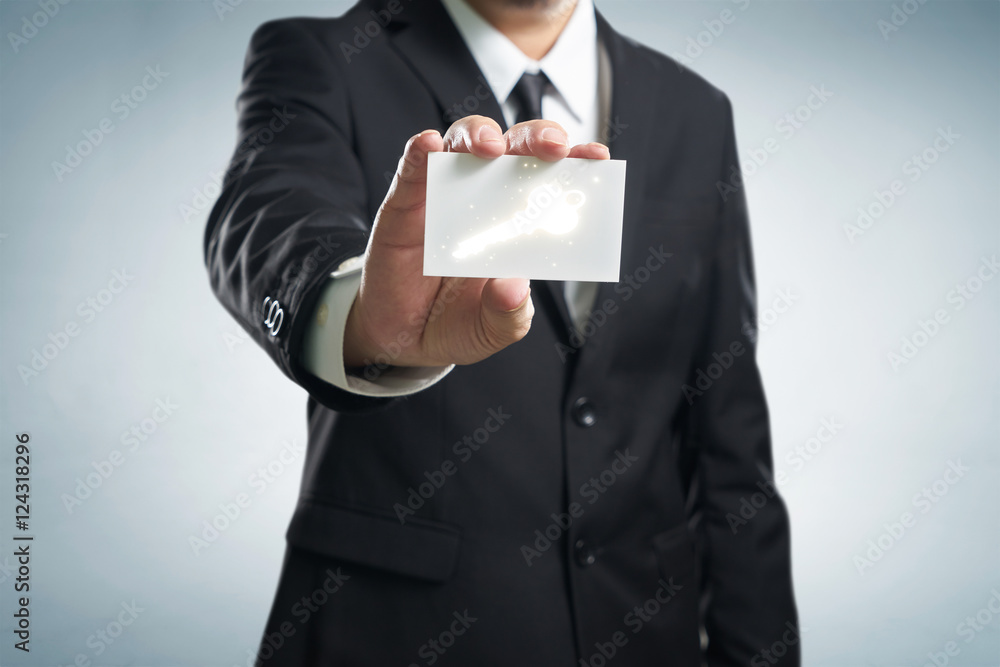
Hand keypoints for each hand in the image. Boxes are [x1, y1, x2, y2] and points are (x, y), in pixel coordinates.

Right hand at [343, 115, 609, 367]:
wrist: (404, 338)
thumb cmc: (458, 323)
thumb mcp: (492, 329)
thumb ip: (508, 313)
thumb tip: (513, 287)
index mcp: (522, 222)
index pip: (553, 179)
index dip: (576, 161)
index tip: (597, 155)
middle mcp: (489, 197)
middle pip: (515, 147)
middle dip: (536, 137)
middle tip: (550, 148)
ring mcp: (446, 194)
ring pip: (465, 143)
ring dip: (480, 135)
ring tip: (489, 148)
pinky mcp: (405, 202)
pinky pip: (412, 169)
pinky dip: (421, 151)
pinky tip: (429, 145)